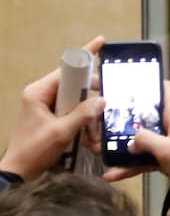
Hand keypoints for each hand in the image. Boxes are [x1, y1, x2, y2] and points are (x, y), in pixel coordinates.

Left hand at [1, 36, 106, 179]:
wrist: (19, 173)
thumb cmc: (33, 152)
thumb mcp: (61, 133)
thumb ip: (82, 115)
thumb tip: (102, 101)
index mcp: (38, 92)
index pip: (67, 68)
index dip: (85, 56)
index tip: (100, 42)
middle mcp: (42, 95)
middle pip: (76, 85)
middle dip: (92, 101)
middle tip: (103, 112)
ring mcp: (47, 105)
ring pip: (78, 102)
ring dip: (88, 119)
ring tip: (92, 138)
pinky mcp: (52, 116)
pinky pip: (74, 113)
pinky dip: (83, 125)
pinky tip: (87, 141)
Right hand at [104, 81, 169, 202]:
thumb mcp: (167, 149)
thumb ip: (145, 139)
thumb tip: (129, 140)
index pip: (164, 89)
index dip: (146, 83)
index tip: (124, 83)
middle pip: (146, 114)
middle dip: (125, 116)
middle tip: (102, 116)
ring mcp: (168, 142)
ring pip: (142, 137)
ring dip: (123, 143)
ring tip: (100, 147)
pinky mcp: (164, 158)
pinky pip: (143, 158)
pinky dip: (129, 165)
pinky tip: (111, 174)